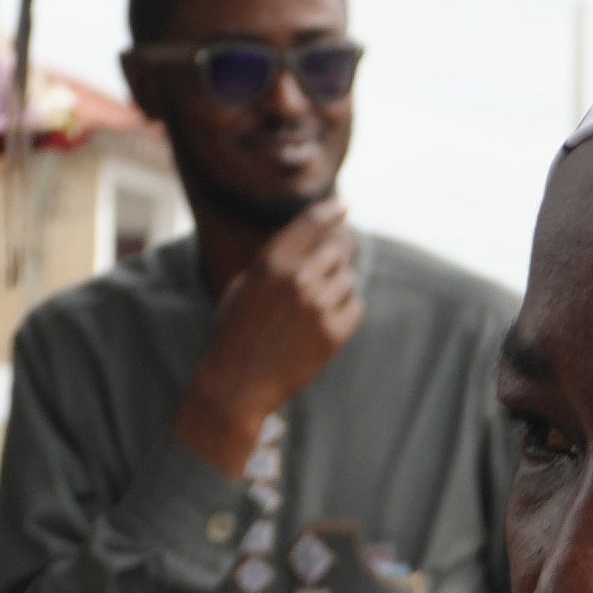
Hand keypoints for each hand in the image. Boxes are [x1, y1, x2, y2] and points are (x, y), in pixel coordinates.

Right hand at [192, 212, 369, 464]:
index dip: (330, 211)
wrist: (237, 385)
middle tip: (321, 282)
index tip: (344, 208)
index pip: (310, 223)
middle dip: (332, 263)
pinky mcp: (332, 334)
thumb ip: (274, 264)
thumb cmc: (235, 334)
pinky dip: (346, 314)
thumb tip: (308, 245)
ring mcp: (316, 305)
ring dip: (338, 291)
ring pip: (349, 280)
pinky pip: (356, 308)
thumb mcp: (244, 287)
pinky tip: (325, 326)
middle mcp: (296, 278)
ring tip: (315, 312)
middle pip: (336, 250)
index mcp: (271, 262)